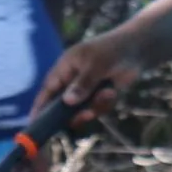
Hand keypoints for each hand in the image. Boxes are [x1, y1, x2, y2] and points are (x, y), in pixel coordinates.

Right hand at [34, 30, 150, 127]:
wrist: (137, 49)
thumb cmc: (112, 50)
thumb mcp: (96, 65)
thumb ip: (82, 84)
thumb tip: (67, 102)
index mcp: (64, 68)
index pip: (48, 90)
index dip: (40, 106)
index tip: (34, 122)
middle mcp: (72, 81)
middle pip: (64, 106)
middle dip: (76, 112)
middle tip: (88, 114)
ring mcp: (85, 90)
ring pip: (82, 110)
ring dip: (96, 106)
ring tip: (109, 92)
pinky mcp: (98, 96)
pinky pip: (97, 109)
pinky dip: (106, 104)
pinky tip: (113, 91)